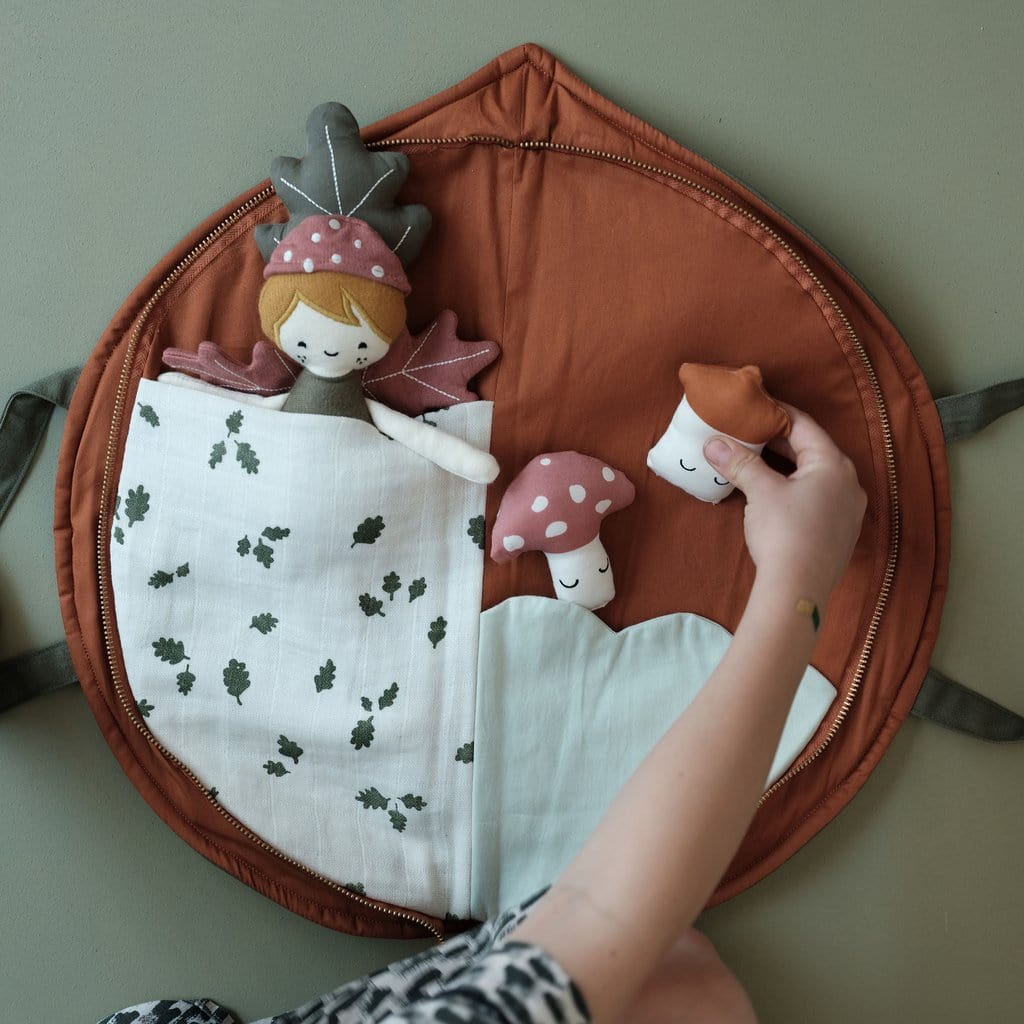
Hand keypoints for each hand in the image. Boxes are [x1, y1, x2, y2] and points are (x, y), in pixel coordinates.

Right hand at [702, 405, 865, 600]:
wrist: (798, 590)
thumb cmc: (784, 533)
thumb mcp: (759, 491)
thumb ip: (739, 462)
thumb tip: (712, 443)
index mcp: (834, 464)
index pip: (804, 425)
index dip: (776, 412)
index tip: (753, 406)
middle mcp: (849, 482)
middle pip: (811, 449)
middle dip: (778, 440)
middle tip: (748, 432)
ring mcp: (848, 509)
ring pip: (814, 475)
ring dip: (786, 465)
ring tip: (756, 460)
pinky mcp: (840, 532)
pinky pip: (817, 497)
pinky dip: (795, 488)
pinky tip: (773, 494)